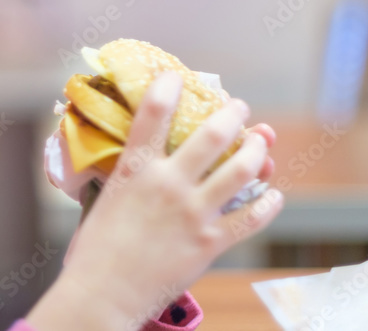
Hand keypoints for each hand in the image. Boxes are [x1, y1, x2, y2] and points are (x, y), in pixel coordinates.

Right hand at [55, 71, 283, 325]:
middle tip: (237, 107)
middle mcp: (168, 184)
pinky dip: (268, 203)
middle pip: (211, 135)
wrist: (104, 291)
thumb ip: (122, 177)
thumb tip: (127, 159)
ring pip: (241, 170)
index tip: (176, 76)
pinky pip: (252, 217)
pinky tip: (273, 195)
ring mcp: (193, 212)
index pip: (152, 113)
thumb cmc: (95, 248)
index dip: (167, 87)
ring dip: (257, 150)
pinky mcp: (210, 241)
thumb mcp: (102, 199)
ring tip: (260, 141)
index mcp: (134, 169)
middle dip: (232, 114)